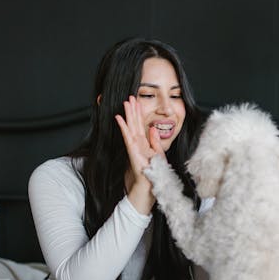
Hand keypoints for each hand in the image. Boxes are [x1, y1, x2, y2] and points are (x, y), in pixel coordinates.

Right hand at [115, 95, 165, 212]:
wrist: (151, 182)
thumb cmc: (155, 170)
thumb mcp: (159, 152)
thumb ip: (155, 140)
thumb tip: (153, 128)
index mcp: (144, 142)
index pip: (140, 125)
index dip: (139, 113)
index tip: (137, 102)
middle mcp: (137, 142)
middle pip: (134, 123)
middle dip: (132, 110)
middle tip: (130, 97)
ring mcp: (133, 145)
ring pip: (130, 126)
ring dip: (128, 114)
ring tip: (125, 102)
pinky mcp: (131, 149)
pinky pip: (127, 135)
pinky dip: (123, 126)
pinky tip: (119, 118)